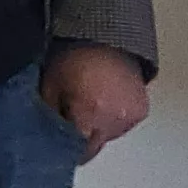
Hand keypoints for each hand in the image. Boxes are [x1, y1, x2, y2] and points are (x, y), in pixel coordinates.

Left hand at [40, 42, 150, 162]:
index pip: (78, 152)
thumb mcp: (50, 86)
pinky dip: (114, 118)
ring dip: (99, 128)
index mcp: (91, 114)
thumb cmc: (76, 56)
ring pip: (109, 137)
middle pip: (95, 147)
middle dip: (83, 137)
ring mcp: (131, 116)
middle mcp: (114, 119)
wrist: (106, 35)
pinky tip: (105, 101)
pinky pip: (123, 125)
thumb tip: (45, 137)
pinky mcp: (142, 111)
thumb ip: (48, 118)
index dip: (67, 148)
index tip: (60, 142)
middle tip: (73, 118)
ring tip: (91, 104)